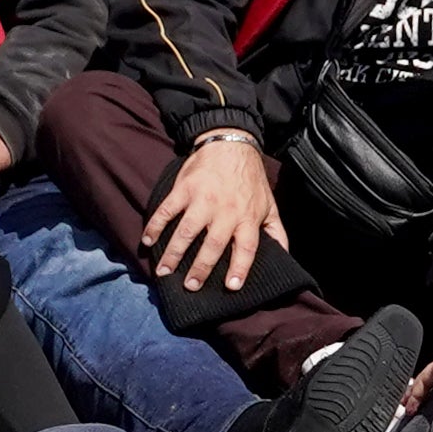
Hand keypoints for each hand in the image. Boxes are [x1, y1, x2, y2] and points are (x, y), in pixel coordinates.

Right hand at [142, 131, 285, 292]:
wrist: (231, 145)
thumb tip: (284, 256)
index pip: (246, 248)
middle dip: (200, 269)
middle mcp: (225, 211)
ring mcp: (202, 200)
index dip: (240, 268)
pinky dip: (155, 226)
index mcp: (247, 217)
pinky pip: (167, 210)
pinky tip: (148, 241)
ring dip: (173, 254)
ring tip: (164, 272)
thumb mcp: (270, 205)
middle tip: (190, 286)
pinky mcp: (184, 189)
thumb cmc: (251, 180)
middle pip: (212, 246)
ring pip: (186, 232)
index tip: (232, 286)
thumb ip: (276, 232)